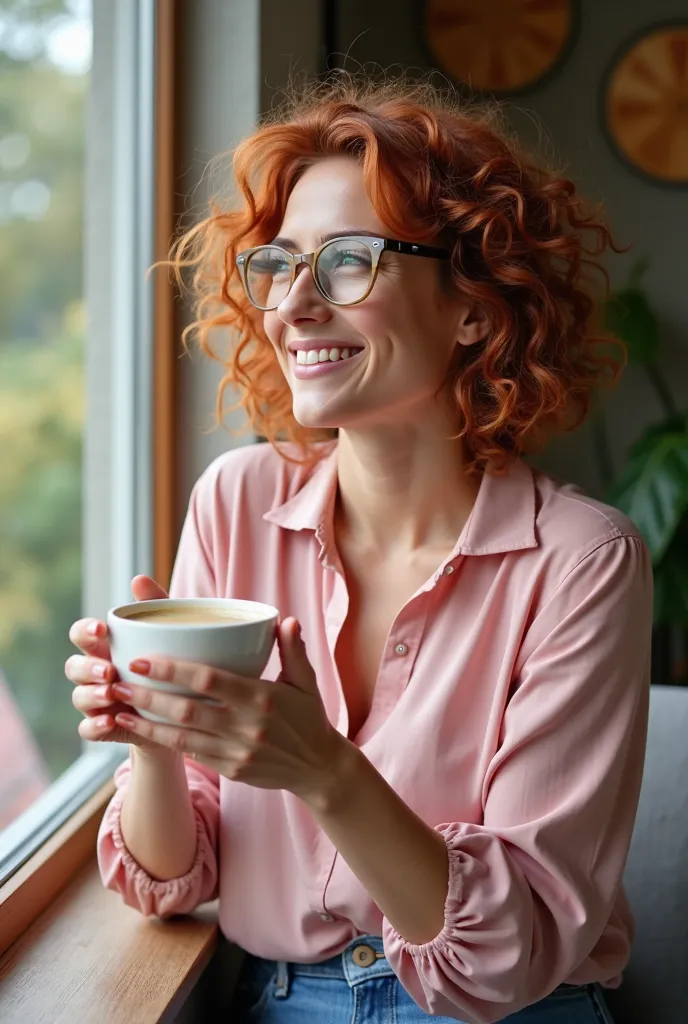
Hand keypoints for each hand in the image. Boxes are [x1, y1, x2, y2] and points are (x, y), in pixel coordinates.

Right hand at [65, 575, 169, 748]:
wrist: (179, 709)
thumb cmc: (166, 662)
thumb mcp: (166, 633)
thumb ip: (153, 606)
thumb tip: (139, 579)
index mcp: (104, 647)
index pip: (81, 634)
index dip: (85, 631)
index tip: (101, 630)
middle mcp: (94, 673)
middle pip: (74, 667)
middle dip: (88, 668)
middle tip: (110, 670)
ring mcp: (96, 701)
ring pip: (79, 696)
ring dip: (92, 695)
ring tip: (112, 694)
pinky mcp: (103, 726)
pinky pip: (87, 729)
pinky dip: (94, 726)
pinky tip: (108, 722)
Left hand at [109, 617, 349, 804]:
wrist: (319, 768)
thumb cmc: (309, 716)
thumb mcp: (306, 681)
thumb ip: (293, 650)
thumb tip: (285, 620)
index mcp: (262, 697)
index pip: (209, 679)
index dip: (173, 670)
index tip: (143, 659)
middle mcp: (247, 726)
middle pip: (188, 709)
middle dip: (149, 696)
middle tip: (118, 682)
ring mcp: (238, 751)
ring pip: (183, 736)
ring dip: (148, 724)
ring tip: (118, 710)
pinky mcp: (232, 770)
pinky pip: (193, 754)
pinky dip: (167, 742)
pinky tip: (144, 731)